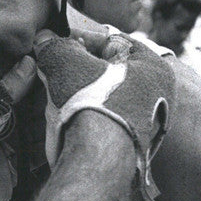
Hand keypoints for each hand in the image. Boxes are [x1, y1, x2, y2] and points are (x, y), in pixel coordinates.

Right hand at [32, 28, 174, 200]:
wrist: (95, 160)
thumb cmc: (90, 103)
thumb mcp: (67, 62)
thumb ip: (55, 46)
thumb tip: (44, 39)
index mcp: (152, 67)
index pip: (110, 41)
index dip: (78, 39)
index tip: (54, 45)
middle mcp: (156, 96)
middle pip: (107, 71)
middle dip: (75, 69)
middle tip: (50, 69)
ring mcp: (144, 124)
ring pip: (102, 97)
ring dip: (76, 92)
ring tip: (52, 93)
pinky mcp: (127, 146)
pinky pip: (101, 121)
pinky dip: (82, 115)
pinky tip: (62, 116)